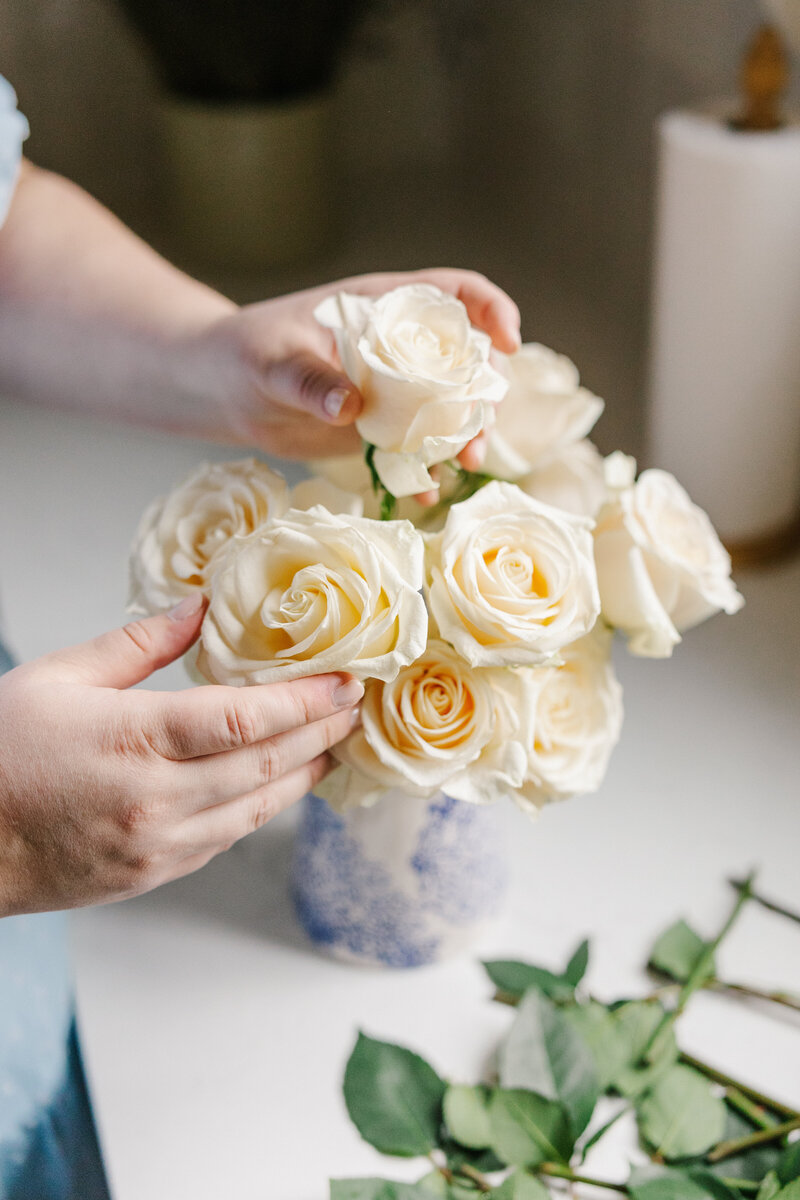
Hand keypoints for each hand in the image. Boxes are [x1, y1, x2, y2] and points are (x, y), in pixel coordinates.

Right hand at [0, 596, 361, 915]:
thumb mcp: (58, 678)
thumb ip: (138, 645)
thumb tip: (199, 609)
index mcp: (134, 741)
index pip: (246, 719)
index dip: (307, 701)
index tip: (345, 681)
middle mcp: (157, 801)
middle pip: (267, 764)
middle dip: (322, 733)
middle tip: (356, 707)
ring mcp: (158, 845)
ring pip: (257, 810)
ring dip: (304, 775)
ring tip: (334, 744)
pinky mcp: (154, 874)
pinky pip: (227, 839)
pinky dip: (262, 808)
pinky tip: (278, 785)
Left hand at [196, 268, 520, 462]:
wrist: (221, 390)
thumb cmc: (243, 354)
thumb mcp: (270, 362)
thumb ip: (309, 380)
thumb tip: (350, 406)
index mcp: (381, 308)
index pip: (453, 294)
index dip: (490, 309)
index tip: (507, 340)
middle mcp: (398, 347)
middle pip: (468, 360)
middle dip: (486, 394)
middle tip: (477, 434)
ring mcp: (393, 390)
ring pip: (452, 408)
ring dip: (467, 436)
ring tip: (465, 464)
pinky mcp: (379, 428)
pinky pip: (417, 448)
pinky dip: (428, 469)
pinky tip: (426, 491)